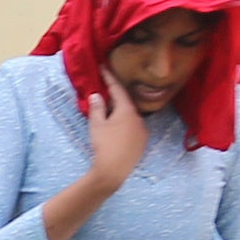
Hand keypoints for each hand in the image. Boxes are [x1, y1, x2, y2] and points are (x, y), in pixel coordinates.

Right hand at [41, 83, 146, 239]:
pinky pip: (133, 127)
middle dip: (115, 96)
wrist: (113, 171)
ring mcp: (142, 131)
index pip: (118, 89)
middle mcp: (139, 118)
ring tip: (108, 110)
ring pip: (130, 115)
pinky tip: (116, 127)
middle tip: (104, 89)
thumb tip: (96, 95)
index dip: (109, 77)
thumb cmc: (104, 145)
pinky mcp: (142, 143)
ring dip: (120, 111)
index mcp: (127, 110)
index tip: (104, 67)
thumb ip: (97, 107)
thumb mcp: (96, 124)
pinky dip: (124, 122)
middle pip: (125, 102)